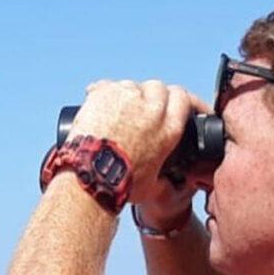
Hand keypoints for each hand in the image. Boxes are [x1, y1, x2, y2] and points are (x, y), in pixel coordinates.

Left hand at [67, 78, 199, 188]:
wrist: (89, 174)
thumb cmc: (119, 183)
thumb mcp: (151, 189)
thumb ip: (165, 184)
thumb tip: (169, 187)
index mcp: (169, 128)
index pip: (184, 98)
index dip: (183, 99)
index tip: (182, 103)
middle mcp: (152, 107)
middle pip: (160, 88)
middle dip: (155, 97)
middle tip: (145, 111)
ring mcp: (128, 95)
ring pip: (134, 86)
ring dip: (131, 97)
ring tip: (119, 115)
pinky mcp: (105, 91)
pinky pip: (109, 85)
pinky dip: (106, 93)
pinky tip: (101, 106)